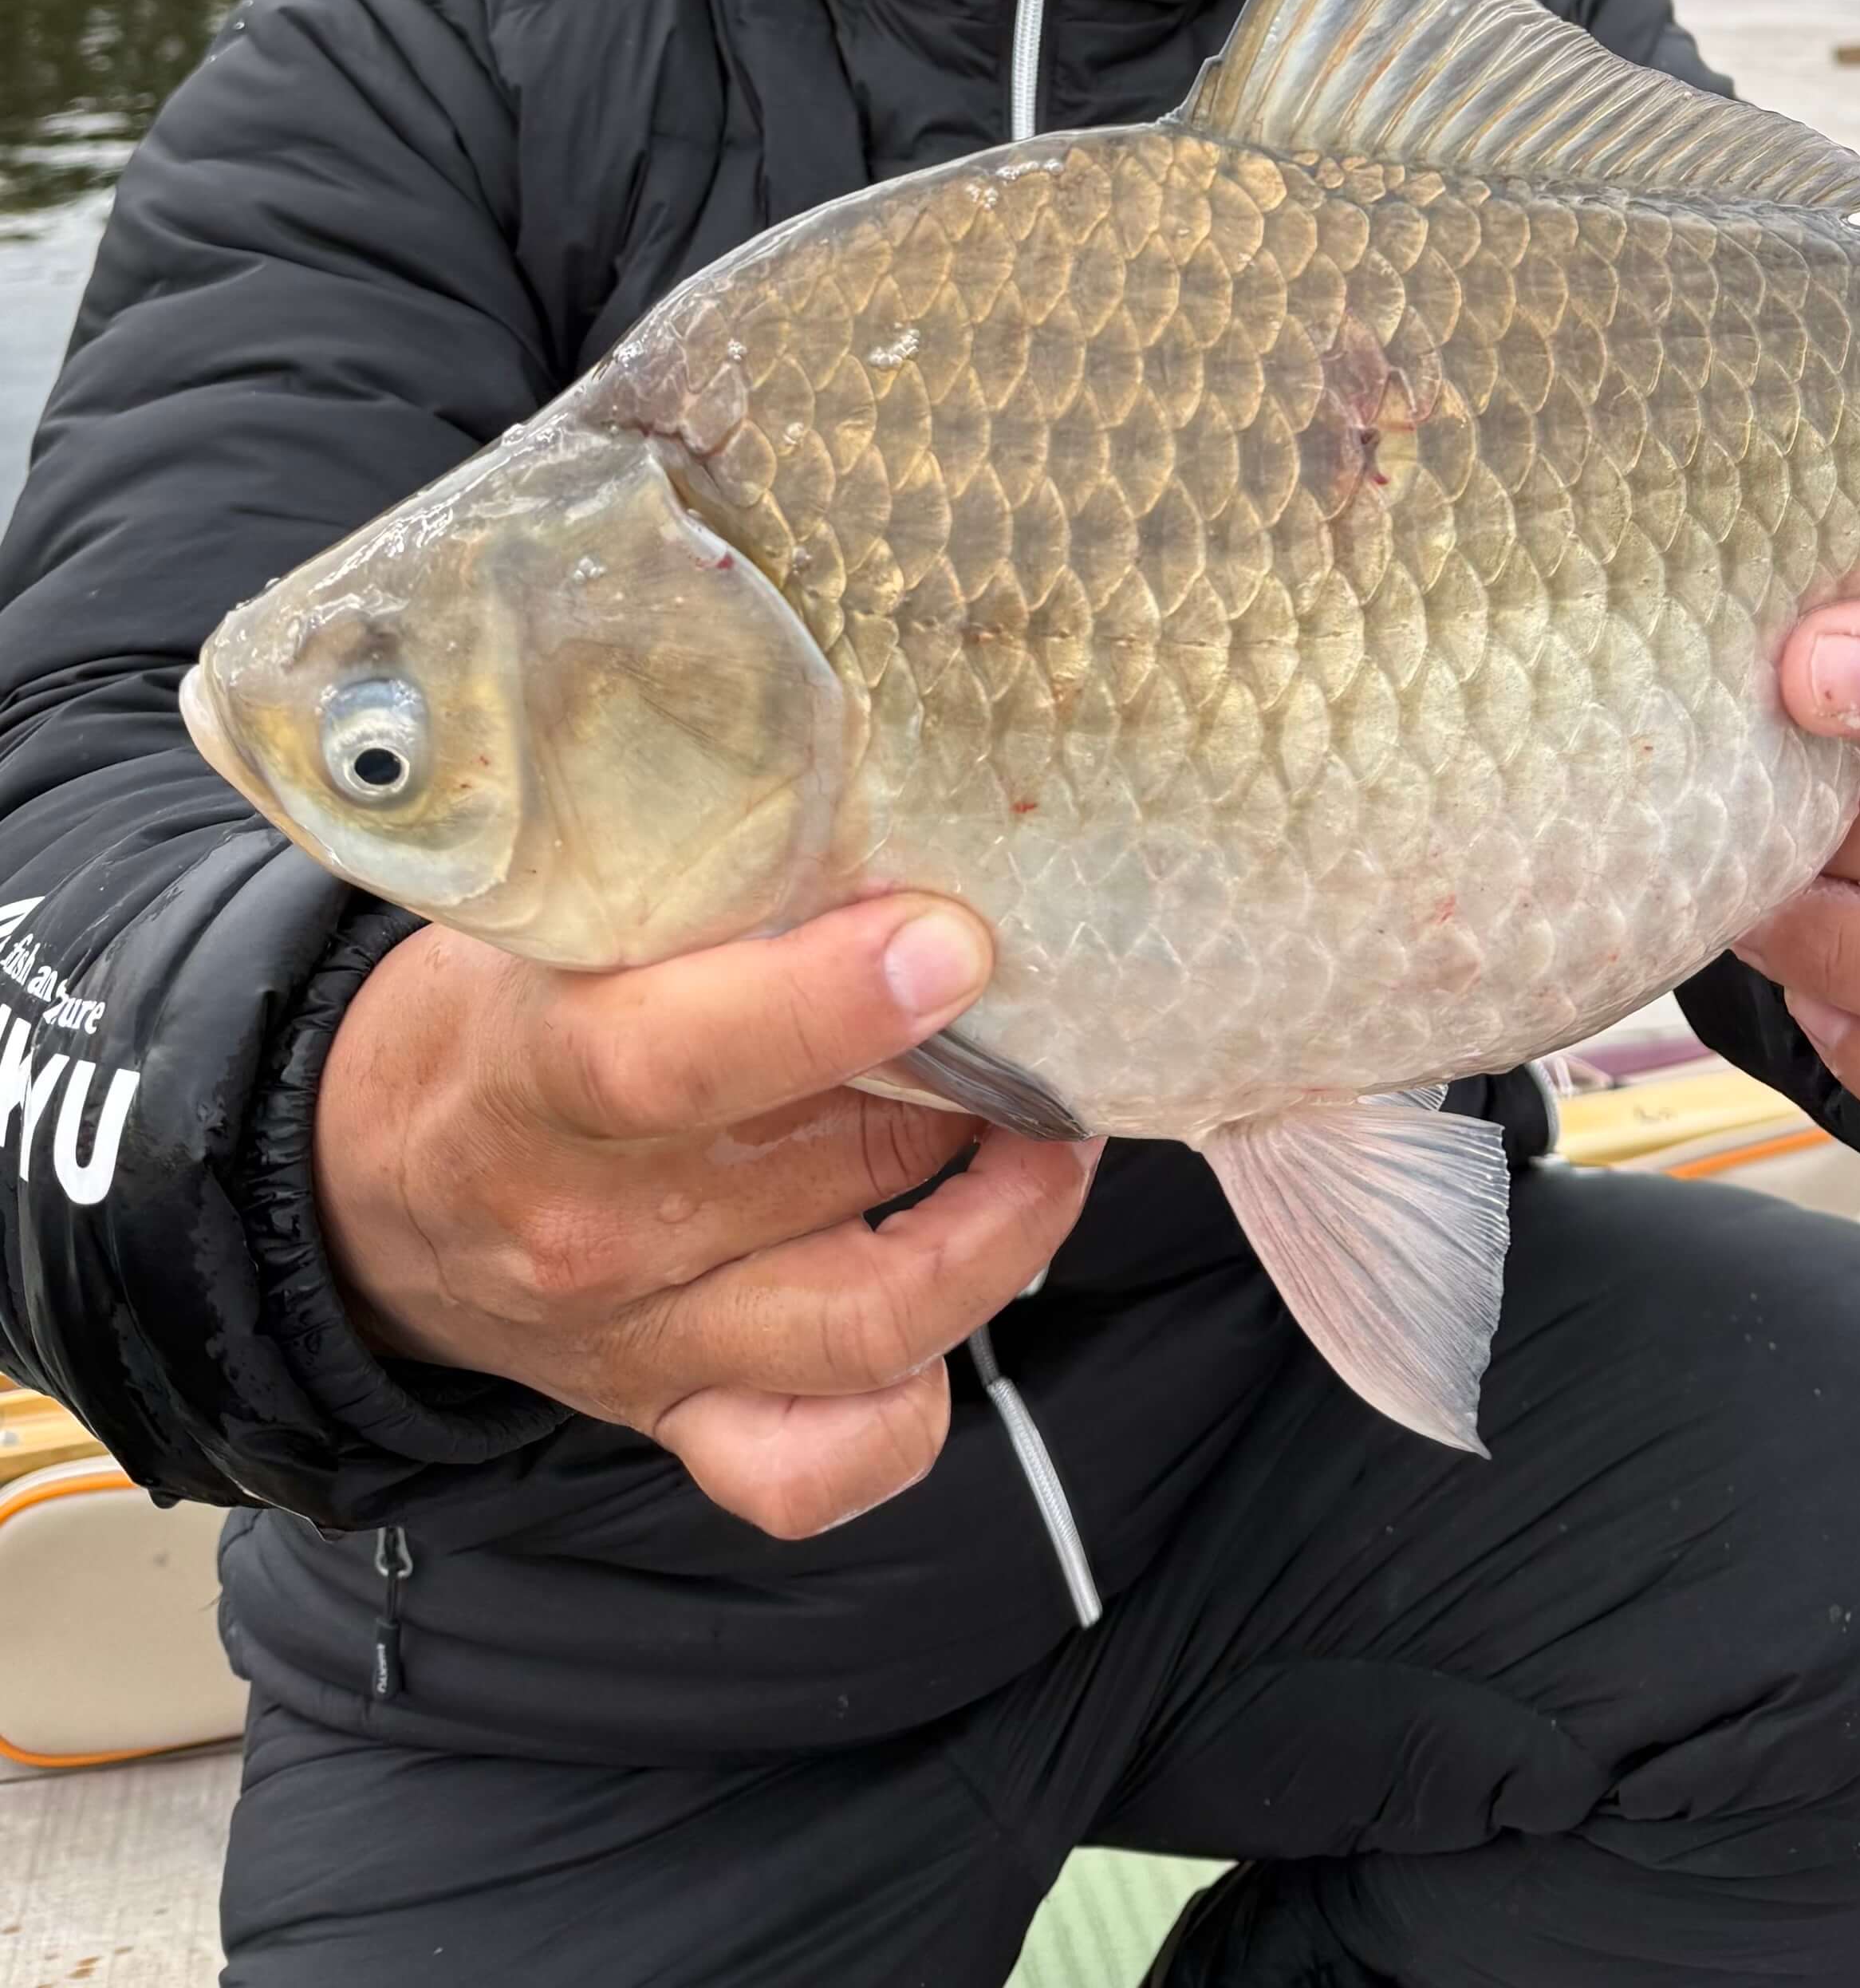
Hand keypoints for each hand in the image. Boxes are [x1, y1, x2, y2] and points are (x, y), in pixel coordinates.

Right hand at [313, 895, 1097, 1540]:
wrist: (363, 1182)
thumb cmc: (485, 1015)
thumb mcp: (546, 913)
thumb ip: (695, 884)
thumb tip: (880, 834)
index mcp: (536, 1079)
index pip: (683, 1060)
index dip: (832, 1005)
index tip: (952, 946)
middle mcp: (590, 1232)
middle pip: (829, 1173)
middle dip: (974, 1087)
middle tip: (1045, 1010)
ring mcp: (637, 1343)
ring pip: (865, 1327)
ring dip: (997, 1235)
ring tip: (1051, 1143)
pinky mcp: (670, 1418)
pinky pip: (813, 1469)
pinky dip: (904, 1415)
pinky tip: (953, 1312)